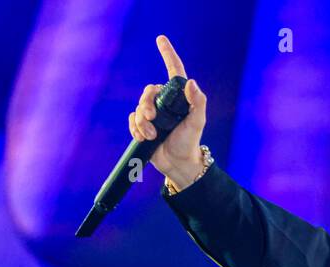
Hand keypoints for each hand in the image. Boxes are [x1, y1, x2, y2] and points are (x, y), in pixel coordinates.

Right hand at [129, 35, 208, 187]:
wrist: (178, 164)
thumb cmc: (190, 142)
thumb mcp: (197, 122)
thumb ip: (198, 103)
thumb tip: (191, 83)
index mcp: (179, 98)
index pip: (174, 71)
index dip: (167, 54)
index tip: (161, 38)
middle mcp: (165, 103)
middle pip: (148, 92)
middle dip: (145, 104)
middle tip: (150, 118)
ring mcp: (153, 114)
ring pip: (138, 107)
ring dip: (141, 122)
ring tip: (151, 135)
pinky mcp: (143, 125)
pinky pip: (132, 119)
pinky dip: (135, 128)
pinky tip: (142, 137)